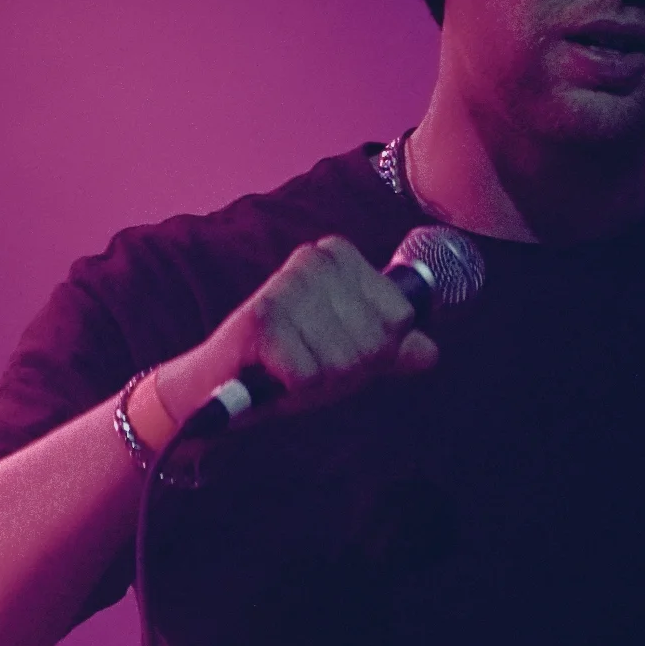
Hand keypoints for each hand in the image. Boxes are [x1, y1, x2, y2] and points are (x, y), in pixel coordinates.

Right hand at [155, 235, 437, 425]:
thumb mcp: (346, 357)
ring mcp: (287, 285)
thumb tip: (430, 352)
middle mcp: (314, 258)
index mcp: (338, 255)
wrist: (214, 390)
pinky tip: (269, 376)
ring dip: (317, 382)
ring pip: (345, 362)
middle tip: (307, 365)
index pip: (400, 318)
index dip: (375, 352)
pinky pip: (311, 376)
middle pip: (375, 344)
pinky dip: (293, 390)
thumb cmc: (285, 367)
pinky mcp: (262, 321)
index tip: (334, 349)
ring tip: (287, 370)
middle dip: (346, 372)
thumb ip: (389, 351)